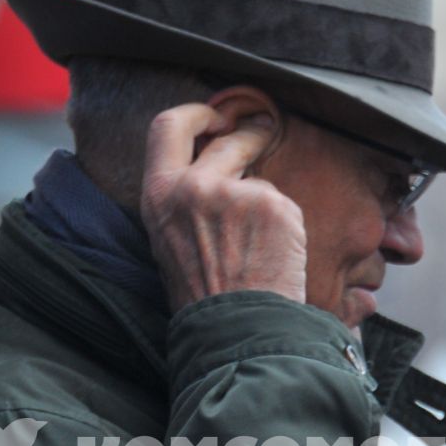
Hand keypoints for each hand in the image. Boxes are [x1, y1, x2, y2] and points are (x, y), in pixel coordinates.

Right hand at [139, 101, 308, 312]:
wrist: (236, 331)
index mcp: (159, 195)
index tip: (216, 117)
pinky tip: (275, 259)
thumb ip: (185, 197)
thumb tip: (217, 159)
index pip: (169, 125)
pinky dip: (285, 228)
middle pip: (228, 140)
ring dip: (265, 206)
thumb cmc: (205, 294)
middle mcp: (194, 186)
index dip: (197, 114)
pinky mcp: (274, 205)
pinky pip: (284, 205)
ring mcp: (235, 194)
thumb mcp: (171, 239)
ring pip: (260, 180)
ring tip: (260, 251)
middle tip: (264, 135)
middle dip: (250, 133)